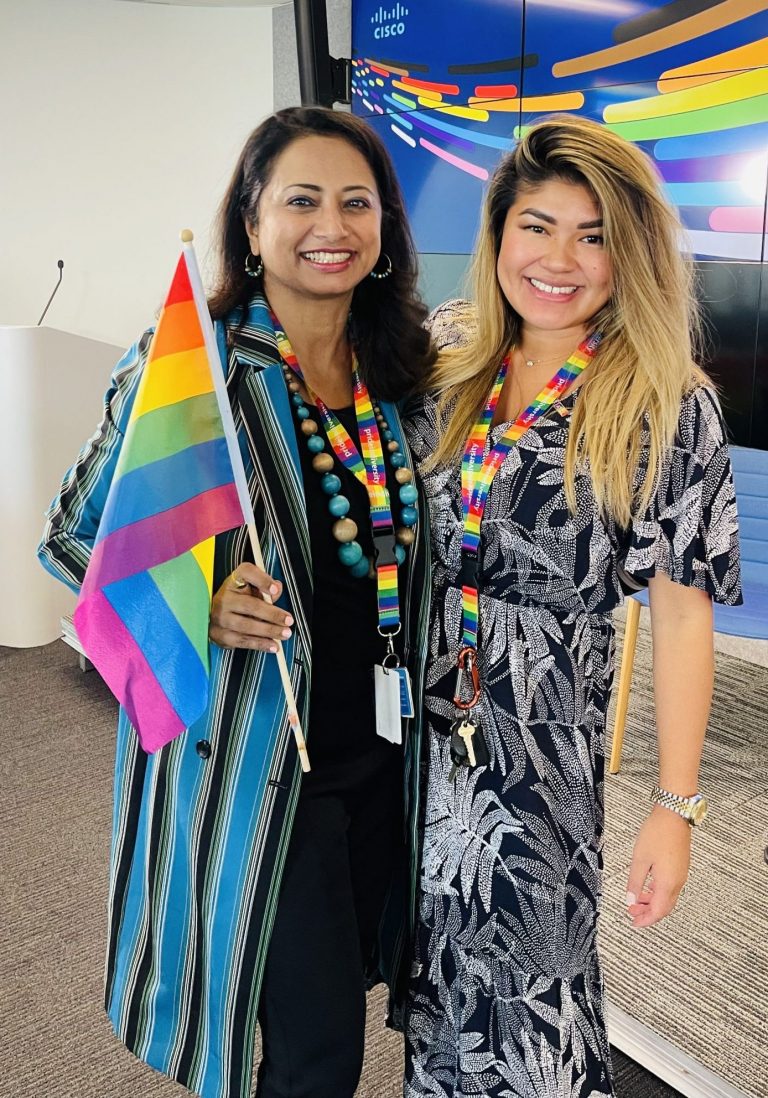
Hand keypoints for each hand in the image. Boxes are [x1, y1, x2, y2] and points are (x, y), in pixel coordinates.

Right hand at [209, 562, 292, 652]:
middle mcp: (225, 598)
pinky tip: (272, 644)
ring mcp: (220, 617)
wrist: (212, 616)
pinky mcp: (220, 634)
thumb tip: (277, 588)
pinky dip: (260, 644)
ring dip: (269, 631)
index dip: (262, 580)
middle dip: (272, 614)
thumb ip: (265, 588)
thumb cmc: (236, 601)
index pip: (246, 573)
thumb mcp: (250, 589)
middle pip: (250, 605)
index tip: (275, 589)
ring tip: (284, 633)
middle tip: (288, 620)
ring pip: (247, 625)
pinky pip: (242, 641)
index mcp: (233, 582)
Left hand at [625, 806, 691, 927]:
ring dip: (652, 902)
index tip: (634, 923)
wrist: (674, 815)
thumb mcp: (640, 859)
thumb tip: (631, 900)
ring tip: (637, 900)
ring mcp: (681, 874)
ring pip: (667, 897)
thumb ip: (635, 882)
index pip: (658, 911)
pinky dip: (658, 892)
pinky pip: (670, 887)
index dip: (646, 920)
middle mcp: (678, 881)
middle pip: (665, 907)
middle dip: (648, 913)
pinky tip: (647, 887)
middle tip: (632, 913)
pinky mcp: (680, 866)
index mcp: (668, 883)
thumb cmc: (657, 833)